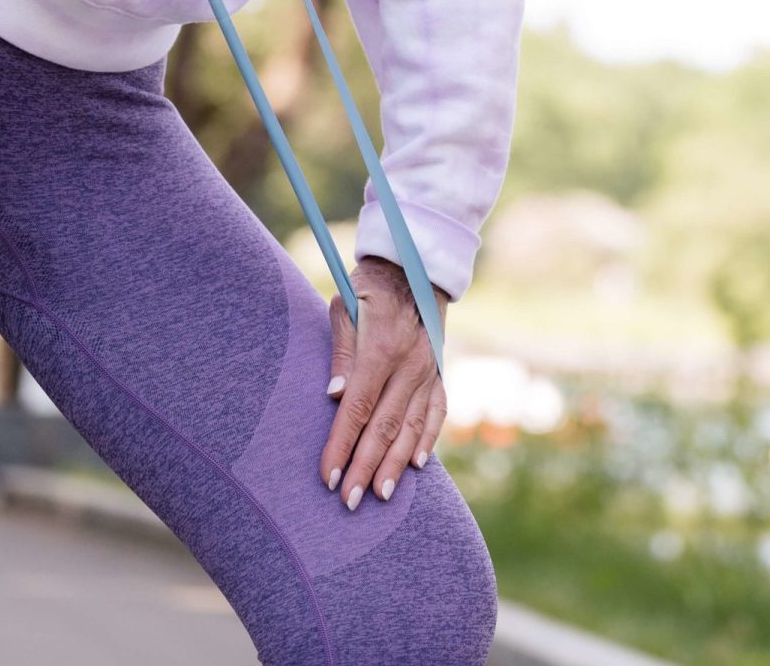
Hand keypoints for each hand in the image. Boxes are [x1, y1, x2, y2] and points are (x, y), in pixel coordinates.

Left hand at [319, 255, 450, 510]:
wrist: (416, 266)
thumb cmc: (369, 287)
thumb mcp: (345, 305)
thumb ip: (341, 350)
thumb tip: (333, 395)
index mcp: (382, 347)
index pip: (357, 407)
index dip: (341, 444)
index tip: (328, 476)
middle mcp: (410, 364)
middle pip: (385, 426)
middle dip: (365, 467)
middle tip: (349, 503)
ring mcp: (430, 370)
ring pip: (412, 426)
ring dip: (395, 464)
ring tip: (381, 496)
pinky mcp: (440, 372)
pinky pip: (437, 412)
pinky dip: (428, 440)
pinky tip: (417, 465)